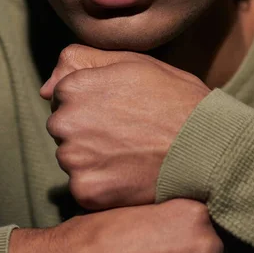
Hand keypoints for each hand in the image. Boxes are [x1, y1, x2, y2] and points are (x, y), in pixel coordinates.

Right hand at [7, 199, 222, 252]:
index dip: (194, 223)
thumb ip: (169, 212)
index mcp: (191, 214)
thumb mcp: (136, 206)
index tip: (180, 227)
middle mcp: (202, 248)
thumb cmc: (95, 234)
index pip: (210, 217)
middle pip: (213, 248)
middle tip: (165, 250)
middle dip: (194, 249)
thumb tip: (184, 218)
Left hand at [40, 44, 209, 209]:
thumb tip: (43, 89)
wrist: (210, 147)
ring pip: (72, 157)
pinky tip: (130, 174)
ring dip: (92, 157)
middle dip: (87, 128)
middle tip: (127, 132)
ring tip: (132, 153)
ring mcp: (74, 158)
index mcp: (74, 86)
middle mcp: (66, 121)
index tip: (121, 107)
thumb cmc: (177, 100)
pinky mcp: (86, 191)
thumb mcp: (134, 62)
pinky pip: (83, 186)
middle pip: (63, 127)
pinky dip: (103, 184)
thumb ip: (83, 61)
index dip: (94, 100)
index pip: (64, 94)